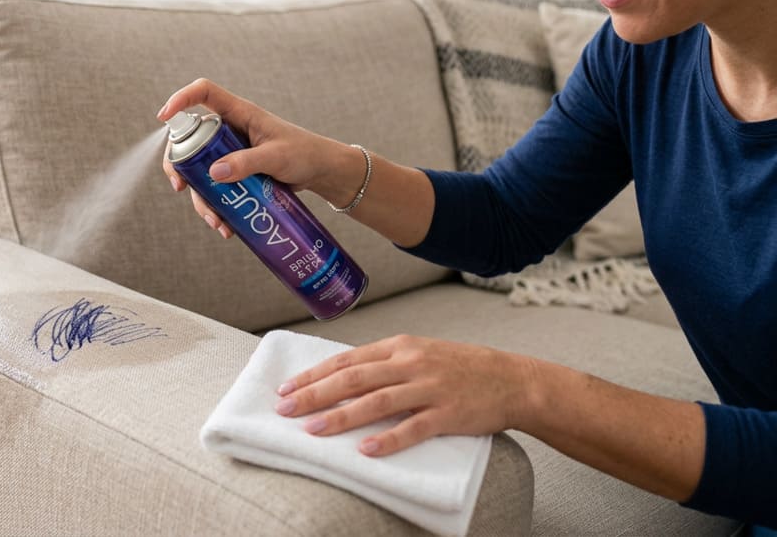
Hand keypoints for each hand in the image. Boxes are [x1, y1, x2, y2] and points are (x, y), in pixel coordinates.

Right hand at [156, 78, 355, 238]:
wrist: (322, 172)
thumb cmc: (304, 153)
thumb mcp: (276, 157)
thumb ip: (247, 162)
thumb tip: (213, 173)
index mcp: (238, 113)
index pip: (203, 93)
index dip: (180, 99)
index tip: (163, 117)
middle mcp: (229, 130)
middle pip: (190, 140)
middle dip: (179, 165)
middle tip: (180, 186)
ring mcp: (230, 153)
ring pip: (200, 172)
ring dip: (201, 198)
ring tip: (217, 223)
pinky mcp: (236, 173)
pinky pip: (215, 189)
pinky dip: (216, 208)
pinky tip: (226, 227)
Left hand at [273, 334, 538, 455]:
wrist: (512, 378)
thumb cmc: (460, 367)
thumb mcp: (419, 353)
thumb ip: (384, 362)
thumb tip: (342, 376)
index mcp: (399, 346)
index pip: (346, 360)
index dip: (314, 374)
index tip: (287, 388)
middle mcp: (410, 363)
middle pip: (353, 378)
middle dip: (315, 394)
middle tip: (285, 408)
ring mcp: (429, 388)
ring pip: (376, 402)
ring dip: (341, 416)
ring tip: (313, 430)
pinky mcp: (448, 414)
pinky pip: (413, 428)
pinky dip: (387, 439)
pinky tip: (365, 450)